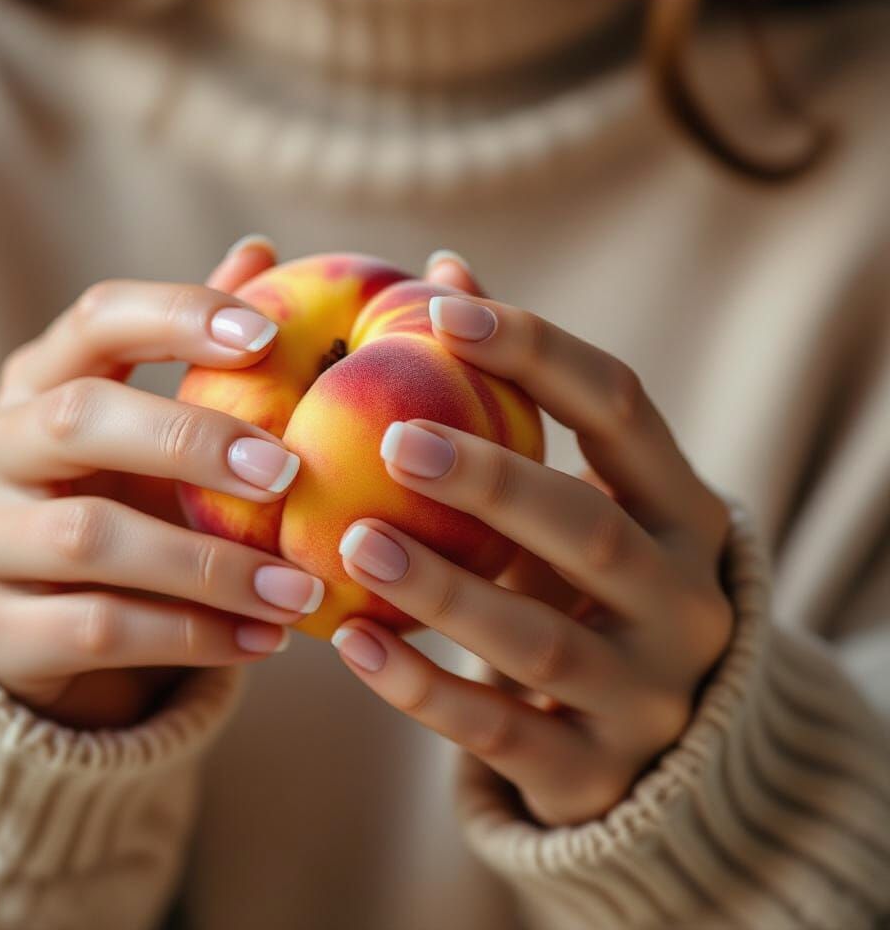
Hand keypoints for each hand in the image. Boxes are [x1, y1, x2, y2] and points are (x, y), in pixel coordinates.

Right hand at [0, 237, 323, 728]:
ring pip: (94, 540)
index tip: (268, 336)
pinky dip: (193, 636)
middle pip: (82, 418)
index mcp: (39, 381)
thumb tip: (260, 250)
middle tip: (287, 471)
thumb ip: (194, 343)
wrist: (37, 617)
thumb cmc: (114, 494)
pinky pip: (100, 629)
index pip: (99, 319)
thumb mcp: (148, 420)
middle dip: (192, 441)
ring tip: (302, 590)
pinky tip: (266, 638)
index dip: (180, 315)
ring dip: (213, 566)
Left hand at [332, 280, 732, 825]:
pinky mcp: (594, 771)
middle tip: (392, 436)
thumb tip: (444, 267)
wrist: (649, 740)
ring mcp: (646, 693)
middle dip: (492, 479)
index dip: (537, 352)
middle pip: (590, 528)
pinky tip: (353, 642)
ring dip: (444, 587)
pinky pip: (500, 730)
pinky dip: (422, 687)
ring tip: (354, 539)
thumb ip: (517, 392)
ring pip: (540, 638)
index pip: (622, 408)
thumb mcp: (574, 492)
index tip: (440, 310)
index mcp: (684, 508)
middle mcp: (684, 598)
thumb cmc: (586, 583)